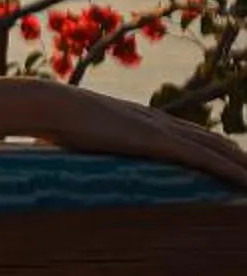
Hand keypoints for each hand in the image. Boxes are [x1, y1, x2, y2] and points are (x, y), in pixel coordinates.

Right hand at [35, 85, 246, 193]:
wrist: (47, 104)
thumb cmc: (48, 119)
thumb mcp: (71, 136)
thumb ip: (76, 143)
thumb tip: (53, 153)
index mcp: (139, 120)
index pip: (188, 134)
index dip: (211, 146)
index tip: (228, 158)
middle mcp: (157, 121)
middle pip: (211, 139)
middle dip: (236, 156)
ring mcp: (160, 130)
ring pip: (217, 148)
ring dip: (242, 164)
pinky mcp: (160, 141)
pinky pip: (207, 159)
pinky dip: (232, 171)